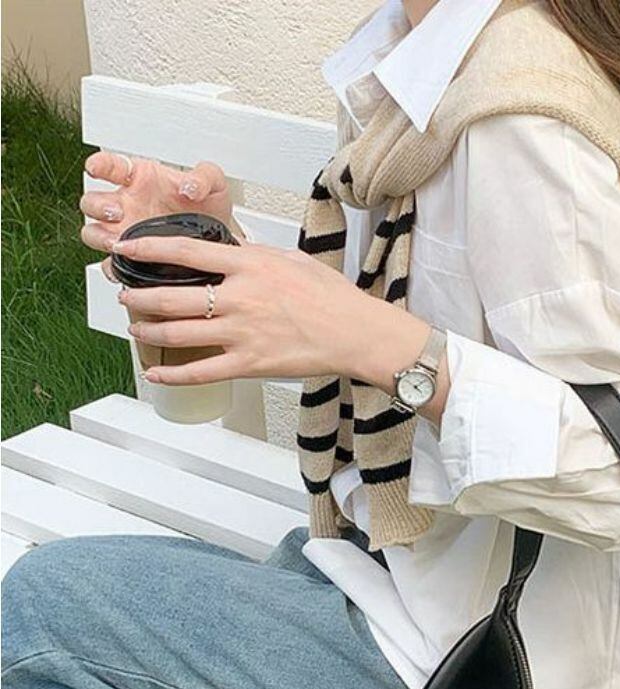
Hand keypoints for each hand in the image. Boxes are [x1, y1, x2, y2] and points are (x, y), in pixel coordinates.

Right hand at [81, 153, 235, 278]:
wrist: (220, 239)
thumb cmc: (209, 207)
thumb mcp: (214, 185)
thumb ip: (204, 178)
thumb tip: (191, 186)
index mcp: (139, 178)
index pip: (110, 166)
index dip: (98, 165)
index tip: (95, 167)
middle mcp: (126, 203)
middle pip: (91, 202)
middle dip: (98, 206)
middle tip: (116, 212)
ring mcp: (126, 231)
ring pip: (93, 232)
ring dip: (99, 236)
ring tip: (117, 241)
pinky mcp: (132, 256)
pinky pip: (111, 263)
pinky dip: (113, 267)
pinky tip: (124, 266)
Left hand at [113, 234, 433, 398]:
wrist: (357, 333)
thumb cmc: (333, 298)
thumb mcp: (292, 260)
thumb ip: (256, 256)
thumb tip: (234, 250)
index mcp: (249, 266)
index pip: (185, 252)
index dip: (148, 249)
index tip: (127, 248)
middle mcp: (238, 298)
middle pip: (170, 295)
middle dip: (139, 295)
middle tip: (126, 294)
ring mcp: (241, 333)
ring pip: (178, 332)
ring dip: (148, 330)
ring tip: (136, 328)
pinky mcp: (250, 364)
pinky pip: (201, 371)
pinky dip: (173, 374)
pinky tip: (156, 372)